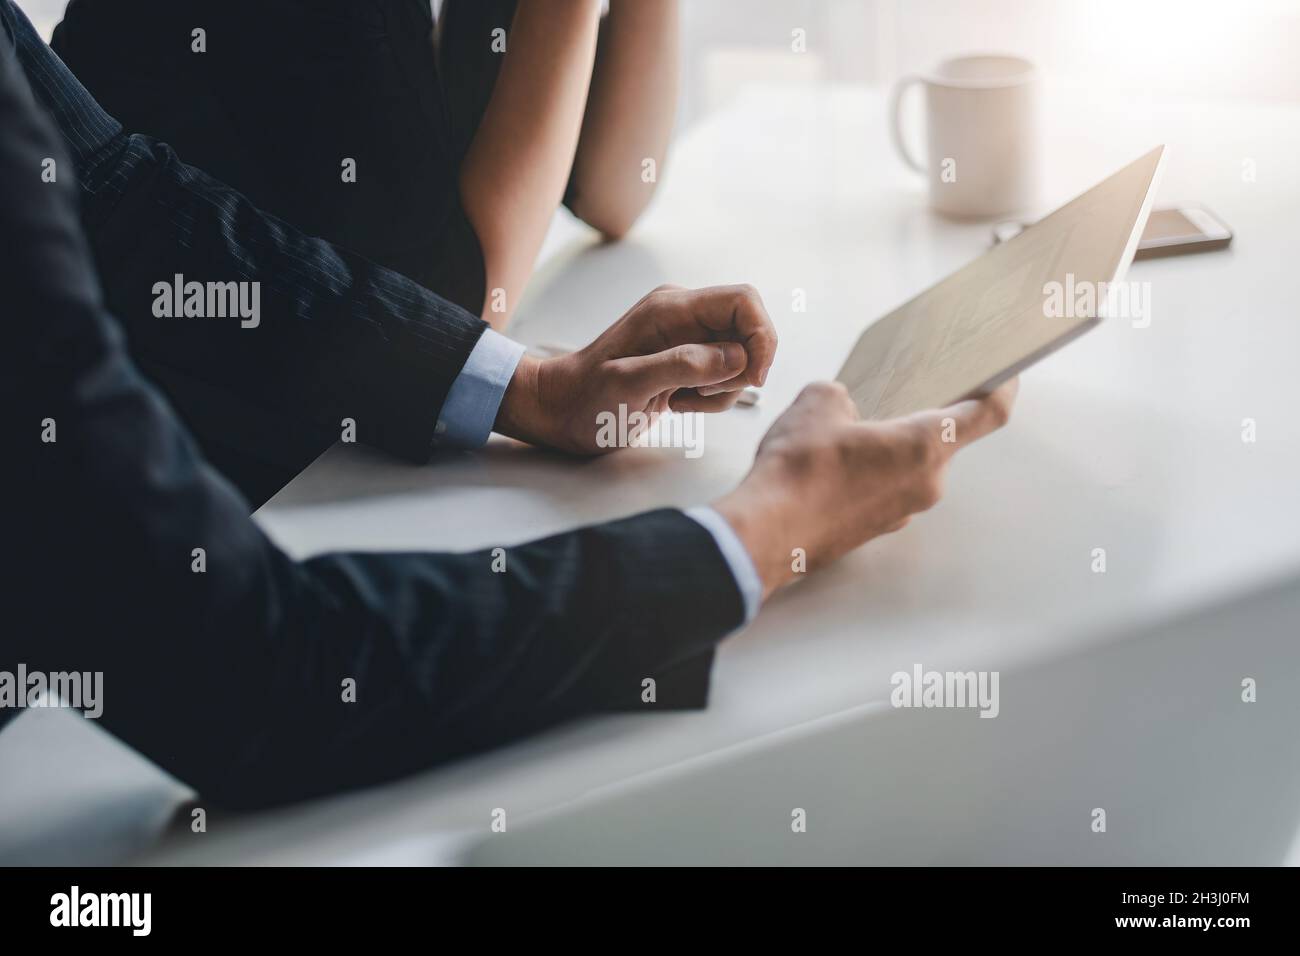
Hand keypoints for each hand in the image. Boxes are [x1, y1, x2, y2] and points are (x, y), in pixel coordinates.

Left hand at [496, 284, 776, 452]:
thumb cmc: (584, 399)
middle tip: (705, 395)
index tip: (754, 377)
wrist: (559, 411)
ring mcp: (687, 338)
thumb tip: (736, 357)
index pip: (744, 300)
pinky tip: (677, 403)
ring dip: (723, 389)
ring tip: (681, 401)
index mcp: (672, 308)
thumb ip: (682, 365)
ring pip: (740, 358)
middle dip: (742, 370)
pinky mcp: (687, 361)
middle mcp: (684, 316)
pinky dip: (712, 397)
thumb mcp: (628, 384)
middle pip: (748, 330)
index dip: (762, 336)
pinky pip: (724, 375)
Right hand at [713, 378, 1018, 600]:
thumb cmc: (798, 474)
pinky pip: (885, 490)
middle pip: (942, 440)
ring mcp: (901, 512)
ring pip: (909, 467)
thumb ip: (842, 395)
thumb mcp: (817, 402)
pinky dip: (869, 473)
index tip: (1005, 373)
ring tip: (843, 433)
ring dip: (888, 447)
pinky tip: (830, 464)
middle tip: (891, 395)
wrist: (766, 532)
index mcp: (924, 447)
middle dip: (916, 416)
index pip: (988, 413)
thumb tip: (842, 408)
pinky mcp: (876, 528)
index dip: (1002, 386)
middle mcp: (924, 485)